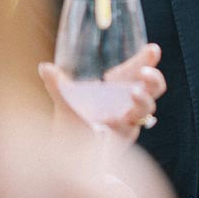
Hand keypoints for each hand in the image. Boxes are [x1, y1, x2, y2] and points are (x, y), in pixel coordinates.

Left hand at [39, 43, 165, 143]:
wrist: (66, 149)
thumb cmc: (71, 117)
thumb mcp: (64, 96)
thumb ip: (56, 83)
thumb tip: (44, 67)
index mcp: (119, 84)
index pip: (139, 67)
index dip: (148, 58)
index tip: (152, 49)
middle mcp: (128, 100)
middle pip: (153, 87)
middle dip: (154, 78)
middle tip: (145, 72)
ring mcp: (128, 119)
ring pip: (146, 109)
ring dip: (143, 100)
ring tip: (134, 93)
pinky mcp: (122, 137)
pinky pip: (127, 129)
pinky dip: (121, 123)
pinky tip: (111, 120)